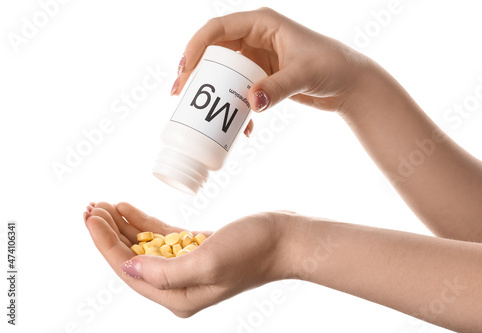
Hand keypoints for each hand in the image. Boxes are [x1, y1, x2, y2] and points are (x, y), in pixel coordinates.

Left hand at [83, 202, 293, 316]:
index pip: (129, 271)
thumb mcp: (209, 261)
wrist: (286, 240)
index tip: (91, 218)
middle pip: (132, 258)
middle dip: (109, 233)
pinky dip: (143, 223)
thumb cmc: (253, 251)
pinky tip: (128, 209)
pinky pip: (161, 237)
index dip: (105, 245)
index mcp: (179, 296)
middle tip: (91, 208)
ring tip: (104, 205)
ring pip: (143, 246)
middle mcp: (180, 285)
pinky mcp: (197, 248)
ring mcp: (188, 266)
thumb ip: (166, 272)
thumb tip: (128, 266)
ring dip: (122, 226)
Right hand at [175, 7, 373, 135]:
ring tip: (201, 114)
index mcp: (262, 24)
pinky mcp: (262, 76)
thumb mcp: (304, 74)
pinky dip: (236, 106)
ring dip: (214, 93)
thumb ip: (278, 87)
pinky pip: (239, 89)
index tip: (184, 70)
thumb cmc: (333, 66)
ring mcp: (258, 58)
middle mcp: (256, 38)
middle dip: (196, 72)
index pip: (218, 28)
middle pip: (214, 51)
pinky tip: (241, 125)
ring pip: (224, 73)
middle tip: (180, 94)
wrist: (349, 84)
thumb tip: (251, 103)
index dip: (196, 46)